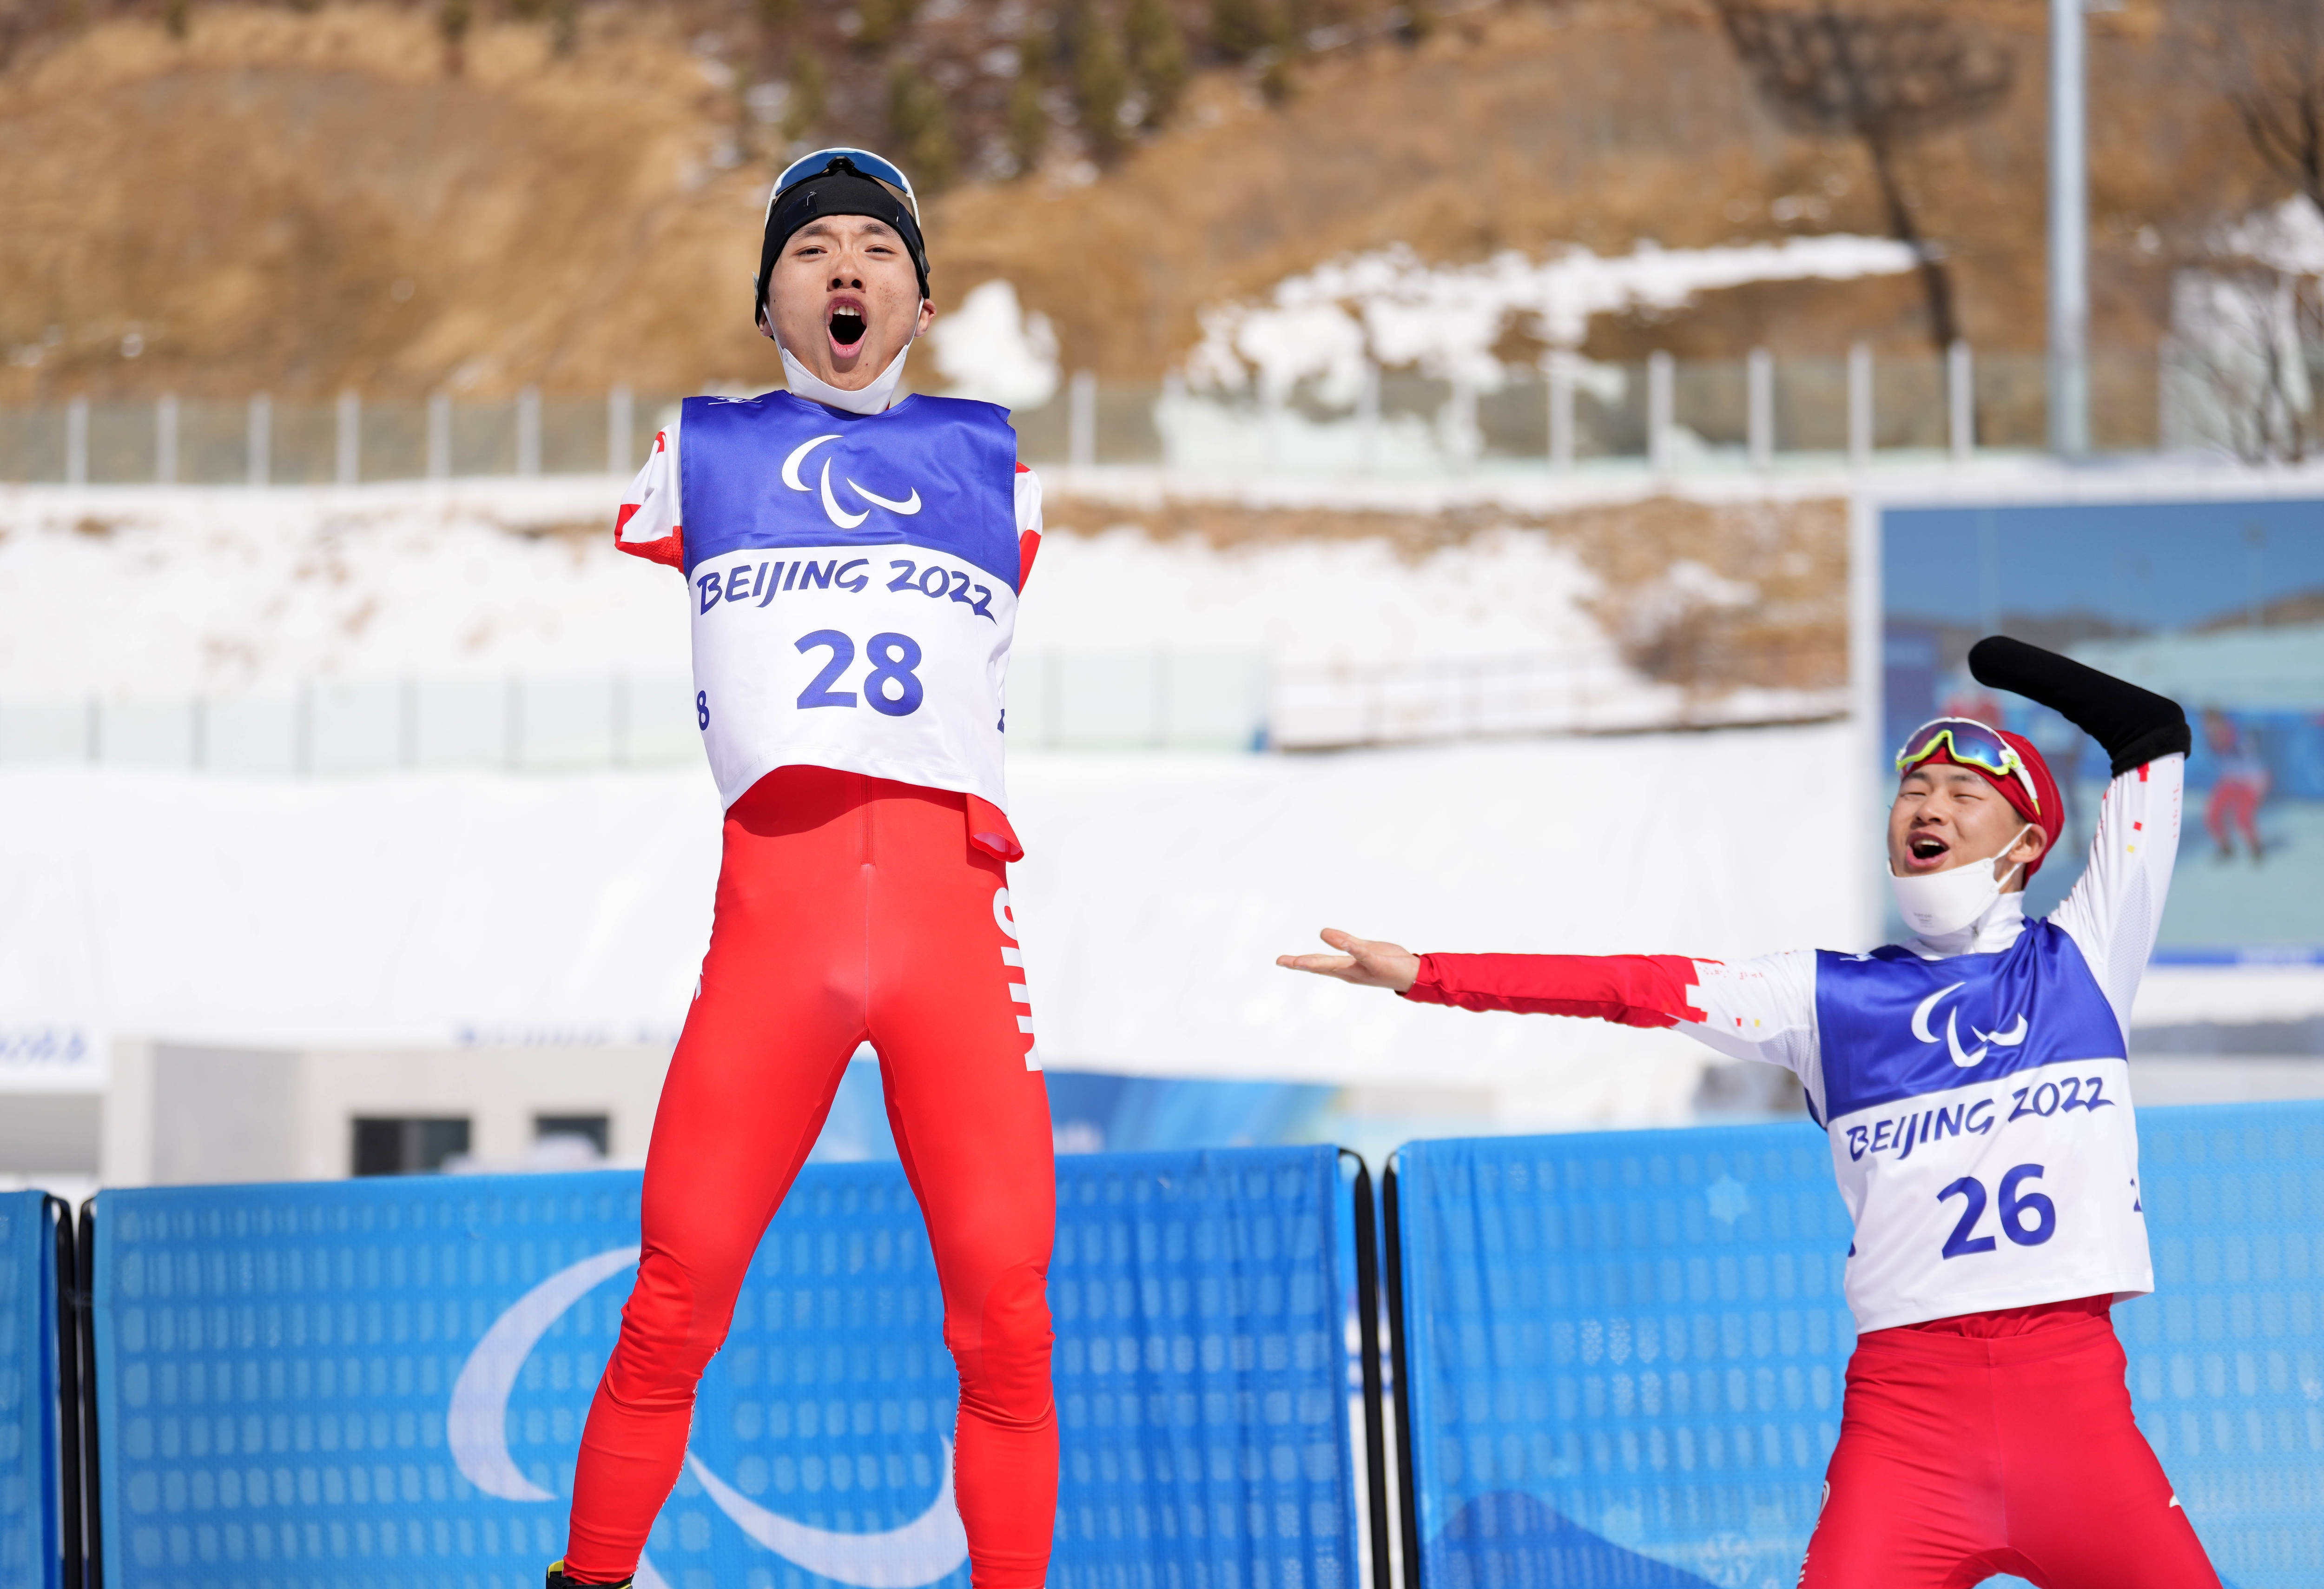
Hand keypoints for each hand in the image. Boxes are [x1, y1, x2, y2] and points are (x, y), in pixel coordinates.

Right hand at [1276, 929, 1420, 991]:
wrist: (1414, 976)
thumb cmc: (1388, 963)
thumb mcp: (1364, 951)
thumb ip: (1345, 943)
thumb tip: (1323, 932)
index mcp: (1345, 969)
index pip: (1318, 965)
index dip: (1299, 963)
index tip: (1280, 961)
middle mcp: (1350, 971)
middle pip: (1321, 967)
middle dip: (1300, 964)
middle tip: (1281, 962)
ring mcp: (1361, 968)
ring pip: (1335, 964)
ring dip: (1317, 962)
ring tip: (1299, 960)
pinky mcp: (1375, 962)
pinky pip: (1360, 953)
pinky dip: (1349, 946)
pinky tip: (1338, 940)